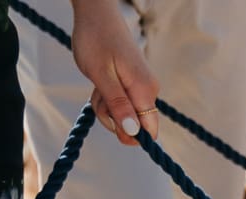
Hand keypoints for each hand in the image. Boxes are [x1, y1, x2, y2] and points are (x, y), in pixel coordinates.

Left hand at [71, 0, 158, 144]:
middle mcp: (148, 90)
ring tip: (97, 85)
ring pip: (125, 114)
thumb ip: (118, 105)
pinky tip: (101, 81)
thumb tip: (133, 132)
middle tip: (98, 96)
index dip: (130, 136)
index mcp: (145, 90)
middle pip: (134, 125)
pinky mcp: (133, 83)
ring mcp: (141, 86)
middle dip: (112, 118)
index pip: (149, 131)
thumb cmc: (95, 40)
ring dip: (106, 106)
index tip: (111, 123)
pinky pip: (121, 102)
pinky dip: (107, 97)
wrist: (96, 14)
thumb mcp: (101, 76)